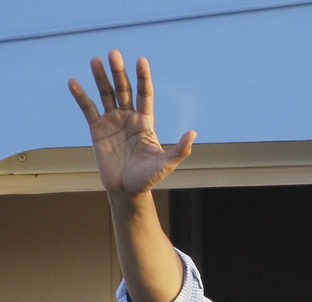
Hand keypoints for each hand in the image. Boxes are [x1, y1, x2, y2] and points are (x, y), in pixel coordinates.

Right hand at [68, 51, 195, 195]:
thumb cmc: (149, 178)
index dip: (143, 78)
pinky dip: (81, 96)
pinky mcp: (97, 130)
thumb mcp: (166, 164)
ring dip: (101, 78)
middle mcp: (129, 118)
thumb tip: (193, 133)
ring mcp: (112, 122)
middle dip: (119, 72)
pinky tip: (73, 82)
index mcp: (145, 122)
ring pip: (106, 95)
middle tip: (114, 54)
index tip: (141, 61)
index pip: (145, 94)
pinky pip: (88, 109)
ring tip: (95, 60)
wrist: (127, 191)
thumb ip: (180, 149)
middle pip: (124, 89)